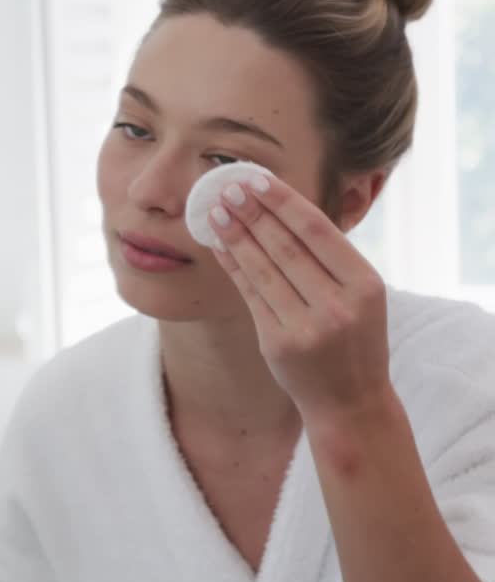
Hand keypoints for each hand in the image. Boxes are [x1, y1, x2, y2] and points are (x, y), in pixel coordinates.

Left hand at [209, 176, 390, 425]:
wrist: (351, 403)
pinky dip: (233, 265)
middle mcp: (337, 306)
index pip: (317, 231)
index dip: (283, 201)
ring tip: (216, 209)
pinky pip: (250, 295)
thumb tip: (283, 205)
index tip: (258, 178)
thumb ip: (331, 258)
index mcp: (364, 285)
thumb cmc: (355, 339)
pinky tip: (220, 245)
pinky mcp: (277, 344)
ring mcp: (306, 327)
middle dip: (253, 212)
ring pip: (263, 269)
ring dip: (236, 235)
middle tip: (227, 185)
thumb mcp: (361, 296)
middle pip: (286, 246)